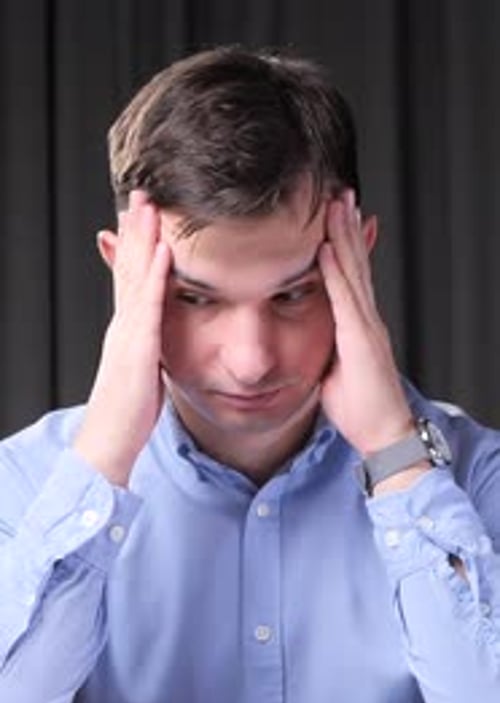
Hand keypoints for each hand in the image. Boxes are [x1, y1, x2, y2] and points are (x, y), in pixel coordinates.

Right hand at [73, 190, 170, 485]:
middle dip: (135, 230)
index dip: (136, 246)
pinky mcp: (137, 351)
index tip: (144, 216)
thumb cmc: (127, 415)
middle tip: (141, 193)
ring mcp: (127, 335)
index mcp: (126, 331)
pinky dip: (155, 277)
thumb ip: (149, 350)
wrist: (108, 444)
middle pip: (128, 268)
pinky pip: (148, 308)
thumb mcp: (142, 373)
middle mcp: (123, 326)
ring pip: (133, 278)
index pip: (129, 278)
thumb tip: (157, 340)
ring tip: (149, 206)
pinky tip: (165, 251)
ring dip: (142, 240)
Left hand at [318, 191, 413, 455]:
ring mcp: (366, 326)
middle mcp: (367, 319)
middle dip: (346, 228)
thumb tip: (309, 345)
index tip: (333, 218)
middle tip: (338, 194)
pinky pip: (345, 297)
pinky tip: (326, 247)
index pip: (350, 276)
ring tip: (335, 204)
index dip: (342, 245)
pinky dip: (336, 270)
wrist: (385, 434)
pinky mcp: (361, 338)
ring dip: (343, 236)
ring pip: (353, 271)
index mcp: (359, 326)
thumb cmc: (361, 409)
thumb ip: (326, 351)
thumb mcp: (335, 372)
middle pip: (355, 263)